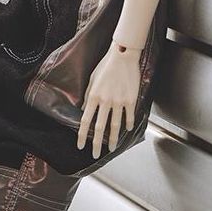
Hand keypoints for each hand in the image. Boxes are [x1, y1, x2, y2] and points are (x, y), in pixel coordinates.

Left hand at [77, 40, 142, 157]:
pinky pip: (129, 116)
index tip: (80, 145)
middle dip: (96, 143)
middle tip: (95, 154)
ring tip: (111, 148)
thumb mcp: (92, 80)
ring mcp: (119, 101)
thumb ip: (88, 96)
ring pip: (115, 125)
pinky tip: (127, 130)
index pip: (85, 120)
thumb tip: (85, 110)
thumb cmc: (106, 65)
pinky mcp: (130, 99)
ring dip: (112, 139)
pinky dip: (128, 124)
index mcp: (94, 96)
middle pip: (100, 127)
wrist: (123, 56)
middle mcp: (105, 101)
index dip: (82, 134)